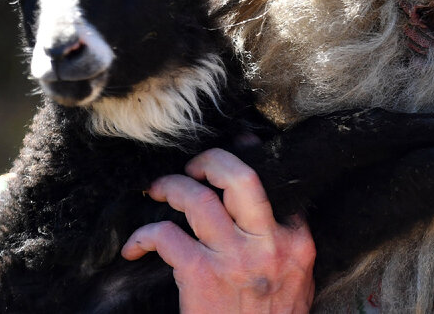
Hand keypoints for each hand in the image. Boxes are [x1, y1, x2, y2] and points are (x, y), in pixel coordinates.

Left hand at [121, 148, 315, 313]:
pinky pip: (166, 237)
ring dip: (172, 188)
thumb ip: (288, 250)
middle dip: (211, 160)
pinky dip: (144, 236)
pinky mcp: (200, 277)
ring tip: (157, 192)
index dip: (250, 158)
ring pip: (198, 199)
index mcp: (297, 243)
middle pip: (240, 177)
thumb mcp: (298, 285)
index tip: (235, 147)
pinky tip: (135, 247)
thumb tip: (272, 215)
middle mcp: (269, 244)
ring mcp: (234, 259)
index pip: (277, 184)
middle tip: (192, 166)